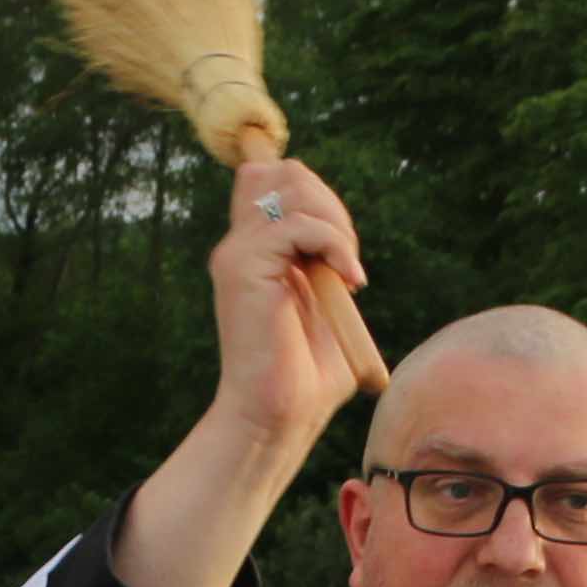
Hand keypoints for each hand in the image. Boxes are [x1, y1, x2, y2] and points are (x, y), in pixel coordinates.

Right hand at [203, 153, 372, 456]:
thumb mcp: (325, 300)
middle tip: (346, 261)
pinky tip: (349, 280)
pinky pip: (298, 225)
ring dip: (335, 224)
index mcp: (255, 252)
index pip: (272, 176)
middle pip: (286, 172)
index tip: (339, 245)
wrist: (276, 415)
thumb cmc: (305, 374)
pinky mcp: (242, 268)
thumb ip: (324, 256)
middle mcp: (239, 247)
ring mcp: (236, 254)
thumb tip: (336, 226)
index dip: (314, 192)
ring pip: (292, 188)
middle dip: (331, 205)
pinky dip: (335, 245)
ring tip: (346, 270)